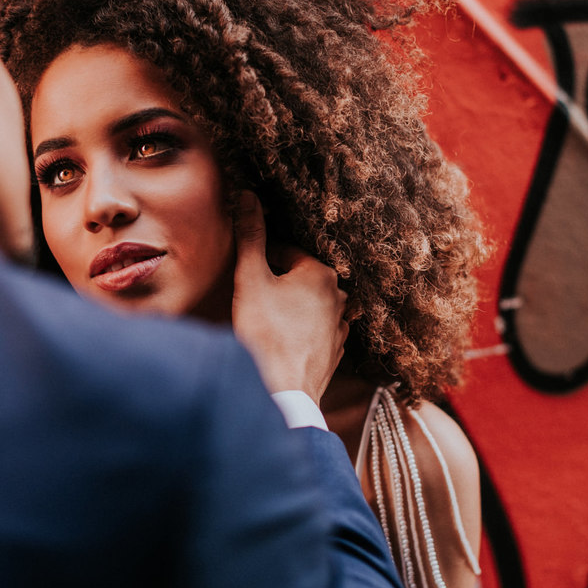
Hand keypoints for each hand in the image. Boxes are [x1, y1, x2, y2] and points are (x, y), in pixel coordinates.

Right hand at [231, 191, 347, 403]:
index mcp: (321, 272)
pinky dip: (300, 332)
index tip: (246, 279)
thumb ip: (251, 235)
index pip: (285, 253)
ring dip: (290, 308)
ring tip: (268, 324)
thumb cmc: (264, 333)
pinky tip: (282, 343)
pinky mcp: (336, 352)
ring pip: (309, 305)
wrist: (282, 392)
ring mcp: (341, 326)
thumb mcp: (250, 277)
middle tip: (254, 302)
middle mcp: (339, 295)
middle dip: (277, 284)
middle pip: (299, 278)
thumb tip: (247, 195)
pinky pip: (316, 331)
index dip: (260, 263)